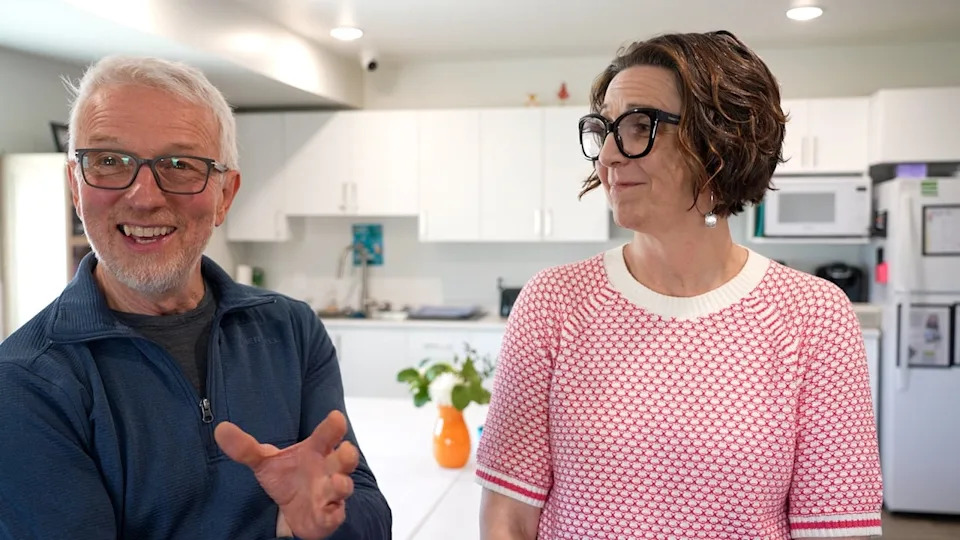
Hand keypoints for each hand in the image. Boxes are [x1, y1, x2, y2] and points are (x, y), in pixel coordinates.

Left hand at [215, 410, 359, 539]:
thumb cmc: (287, 477)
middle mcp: (328, 469)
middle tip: (345, 449)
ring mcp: (331, 492)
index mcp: (316, 451)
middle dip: (347, 455)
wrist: (294, 510)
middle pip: (344, 458)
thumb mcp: (264, 462)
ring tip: (336, 482)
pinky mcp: (329, 514)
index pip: (326, 435)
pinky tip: (328, 510)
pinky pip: (335, 514)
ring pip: (343, 486)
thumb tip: (220, 428)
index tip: (336, 417)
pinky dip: (334, 513)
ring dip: (341, 484)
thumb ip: (245, 448)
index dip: (333, 426)